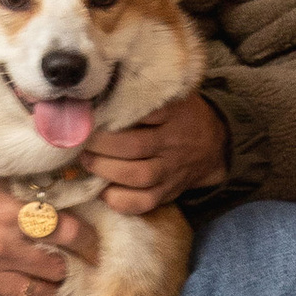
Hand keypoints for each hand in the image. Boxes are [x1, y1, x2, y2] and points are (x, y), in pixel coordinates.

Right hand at [0, 164, 97, 295]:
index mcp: (9, 213)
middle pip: (54, 268)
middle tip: (66, 264)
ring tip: (55, 286)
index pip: (66, 232)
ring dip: (51, 292)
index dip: (86, 240)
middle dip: (64, 267)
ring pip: (36, 294)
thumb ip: (24, 192)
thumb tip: (64, 198)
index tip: (92, 246)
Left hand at [80, 88, 228, 216]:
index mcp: (175, 113)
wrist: (213, 145)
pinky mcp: (169, 192)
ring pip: (139, 176)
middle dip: (102, 145)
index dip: (115, 114)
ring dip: (106, 170)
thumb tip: (98, 93)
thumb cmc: (180, 115)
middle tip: (82, 140)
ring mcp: (172, 170)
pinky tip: (102, 189)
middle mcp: (174, 142)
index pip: (146, 111)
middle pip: (136, 146)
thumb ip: (142, 93)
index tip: (92, 112)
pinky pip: (144, 202)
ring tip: (86, 161)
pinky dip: (119, 199)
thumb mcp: (170, 95)